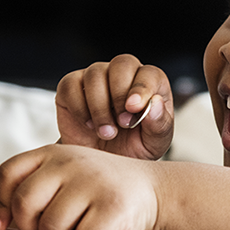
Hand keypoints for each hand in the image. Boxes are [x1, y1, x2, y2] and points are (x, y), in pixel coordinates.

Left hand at [0, 144, 162, 229]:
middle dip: (32, 228)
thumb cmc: (100, 192)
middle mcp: (72, 162)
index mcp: (54, 153)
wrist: (157, 194)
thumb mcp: (61, 182)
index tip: (13, 222)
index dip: (4, 203)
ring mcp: (94, 183)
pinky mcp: (113, 208)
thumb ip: (21, 192)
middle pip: (25, 204)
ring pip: (50, 228)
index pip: (9, 174)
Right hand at [55, 54, 173, 159]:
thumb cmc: (132, 149)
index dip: (142, 87)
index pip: (148, 73)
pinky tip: (89, 125)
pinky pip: (70, 85)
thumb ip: (159, 124)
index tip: (134, 108)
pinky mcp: (70, 88)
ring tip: (107, 132)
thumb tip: (156, 103)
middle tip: (122, 124)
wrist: (102, 164)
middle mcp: (122, 76)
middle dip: (120, 94)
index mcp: (150, 85)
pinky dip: (79, 107)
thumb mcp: (154, 143)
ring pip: (95, 74)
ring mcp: (95, 79)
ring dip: (100, 107)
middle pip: (122, 64)